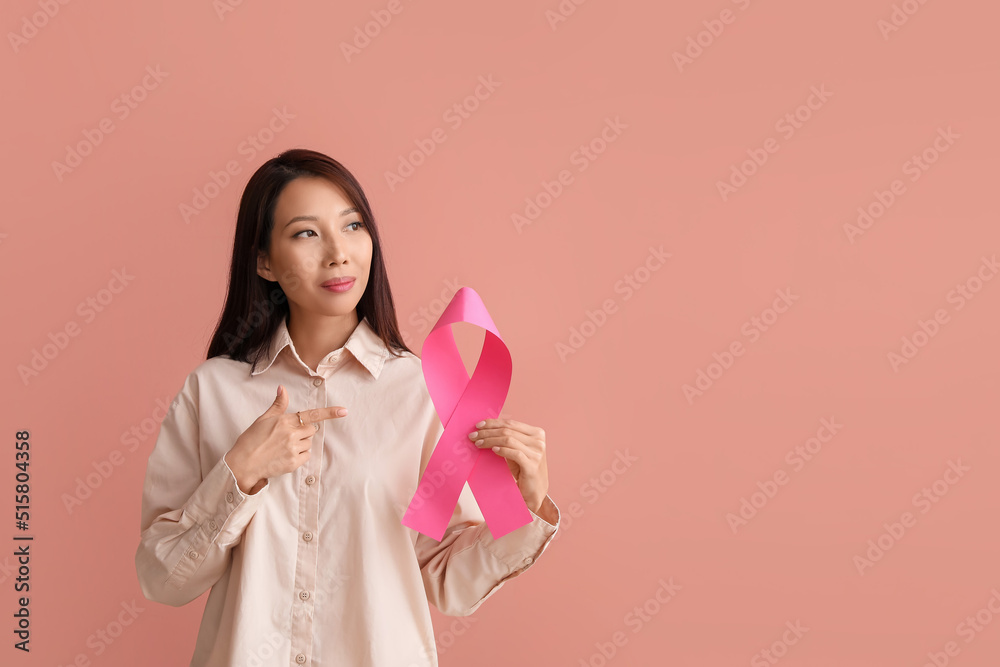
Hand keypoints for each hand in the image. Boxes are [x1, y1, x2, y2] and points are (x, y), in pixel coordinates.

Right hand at [225, 385, 348, 493]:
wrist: (242, 464)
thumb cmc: (250, 440)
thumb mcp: (263, 419)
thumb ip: (278, 405)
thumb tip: (283, 388)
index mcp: (284, 420)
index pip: (312, 415)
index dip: (330, 413)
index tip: (344, 411)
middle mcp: (291, 433)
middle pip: (311, 430)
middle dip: (303, 432)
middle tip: (287, 437)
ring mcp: (293, 448)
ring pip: (308, 443)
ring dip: (301, 444)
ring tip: (282, 447)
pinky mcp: (294, 462)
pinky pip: (306, 456)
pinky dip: (299, 456)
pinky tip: (285, 456)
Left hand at [468, 417, 548, 513]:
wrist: (535, 491)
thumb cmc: (524, 470)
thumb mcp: (517, 450)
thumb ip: (509, 438)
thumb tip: (487, 427)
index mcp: (537, 433)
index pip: (511, 423)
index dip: (493, 423)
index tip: (478, 425)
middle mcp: (538, 441)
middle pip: (508, 431)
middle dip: (488, 432)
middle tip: (473, 436)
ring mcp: (537, 453)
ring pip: (509, 440)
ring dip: (490, 441)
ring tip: (478, 444)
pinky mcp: (532, 465)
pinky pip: (514, 453)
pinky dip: (502, 450)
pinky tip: (493, 450)